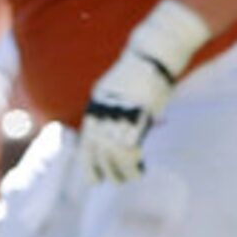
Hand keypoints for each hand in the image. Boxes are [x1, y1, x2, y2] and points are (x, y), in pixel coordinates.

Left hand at [78, 46, 175, 182]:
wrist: (151, 56)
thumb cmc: (139, 73)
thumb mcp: (116, 92)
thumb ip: (112, 112)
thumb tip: (117, 133)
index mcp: (94, 109)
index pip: (85, 146)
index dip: (89, 165)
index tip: (96, 179)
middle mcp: (101, 115)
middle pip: (97, 155)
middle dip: (108, 173)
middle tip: (120, 180)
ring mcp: (117, 116)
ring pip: (113, 157)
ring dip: (124, 172)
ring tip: (134, 175)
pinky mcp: (134, 118)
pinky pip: (129, 152)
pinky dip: (134, 165)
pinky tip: (141, 168)